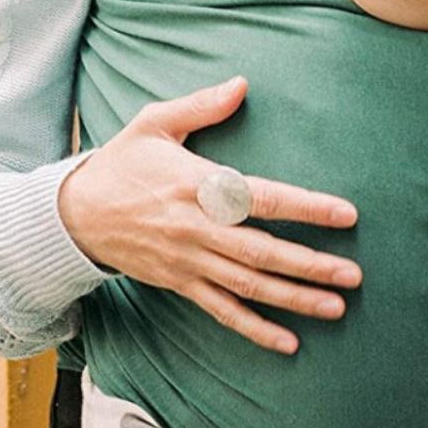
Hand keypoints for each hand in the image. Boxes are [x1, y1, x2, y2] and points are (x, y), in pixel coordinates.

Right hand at [59, 75, 361, 355]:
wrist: (73, 215)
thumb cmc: (121, 164)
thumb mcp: (153, 124)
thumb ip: (201, 106)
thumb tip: (242, 84)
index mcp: (196, 185)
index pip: (261, 198)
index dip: (306, 208)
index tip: (347, 215)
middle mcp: (195, 228)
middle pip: (261, 250)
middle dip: (310, 265)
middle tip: (353, 276)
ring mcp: (188, 261)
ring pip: (248, 285)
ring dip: (293, 299)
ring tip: (335, 307)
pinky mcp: (180, 284)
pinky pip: (222, 312)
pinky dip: (255, 329)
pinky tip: (288, 343)